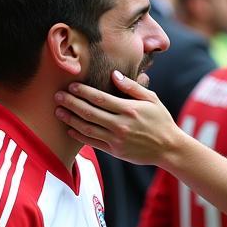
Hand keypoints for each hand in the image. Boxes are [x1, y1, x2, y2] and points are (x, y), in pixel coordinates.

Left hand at [54, 73, 181, 164]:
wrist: (169, 148)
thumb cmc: (161, 121)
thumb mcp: (152, 99)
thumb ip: (132, 87)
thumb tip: (113, 75)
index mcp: (129, 109)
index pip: (100, 98)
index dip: (83, 91)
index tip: (71, 86)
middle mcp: (121, 125)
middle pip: (89, 112)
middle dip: (71, 103)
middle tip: (57, 96)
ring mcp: (117, 140)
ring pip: (87, 128)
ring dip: (70, 119)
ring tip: (58, 111)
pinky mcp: (115, 151)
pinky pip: (93, 143)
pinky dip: (79, 136)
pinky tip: (69, 129)